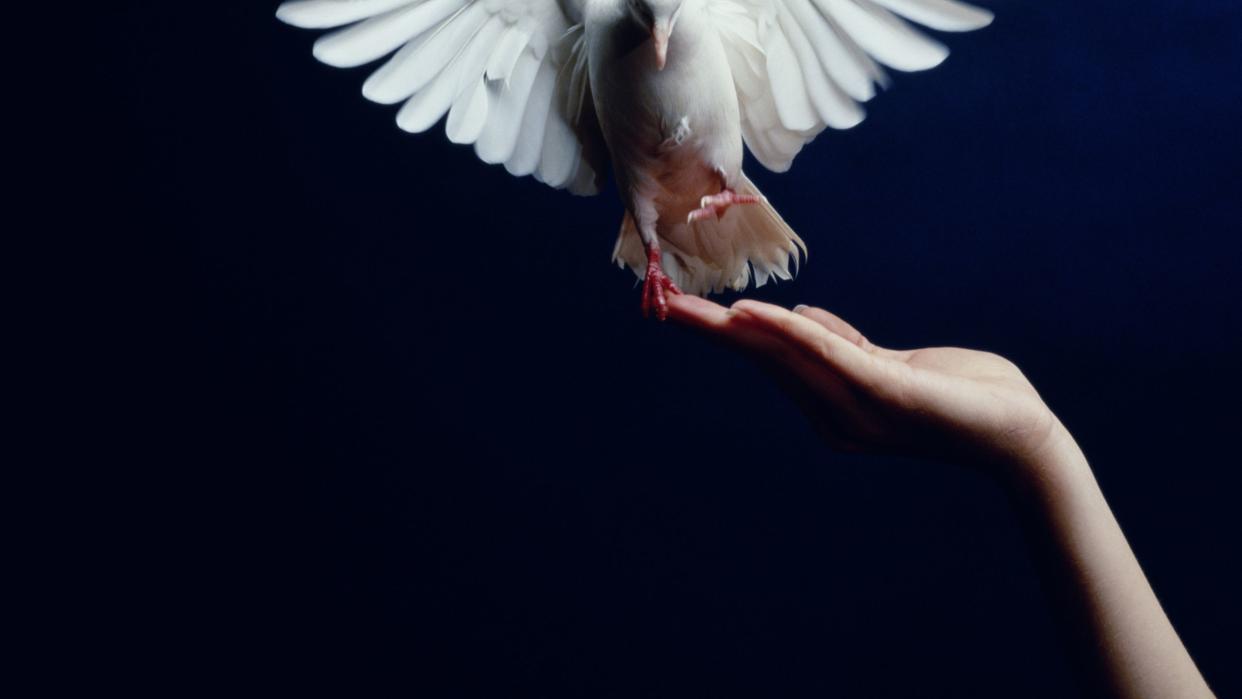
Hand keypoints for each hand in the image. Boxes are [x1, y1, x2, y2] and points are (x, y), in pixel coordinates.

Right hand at [667, 295, 1067, 470]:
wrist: (1022, 435)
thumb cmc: (966, 396)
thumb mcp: (894, 365)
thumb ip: (846, 347)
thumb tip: (799, 317)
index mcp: (832, 405)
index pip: (771, 359)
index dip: (726, 332)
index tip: (684, 310)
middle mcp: (833, 414)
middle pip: (762, 359)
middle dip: (710, 331)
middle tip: (661, 305)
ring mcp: (855, 407)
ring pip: (782, 357)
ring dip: (731, 328)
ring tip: (685, 309)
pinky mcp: (884, 392)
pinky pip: (826, 355)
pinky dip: (786, 331)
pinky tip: (751, 314)